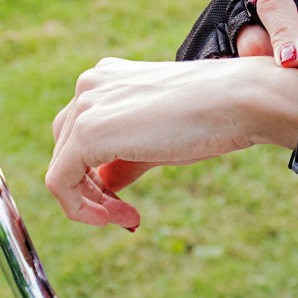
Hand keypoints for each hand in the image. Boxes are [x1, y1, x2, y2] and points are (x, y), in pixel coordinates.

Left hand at [47, 57, 276, 227]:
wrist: (238, 101)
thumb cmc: (210, 116)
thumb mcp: (156, 140)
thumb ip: (123, 161)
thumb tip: (104, 188)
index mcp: (106, 79)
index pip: (79, 136)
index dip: (97, 180)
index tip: (127, 205)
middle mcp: (89, 85)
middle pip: (66, 152)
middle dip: (94, 194)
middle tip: (128, 216)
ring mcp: (85, 106)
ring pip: (61, 169)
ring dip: (90, 204)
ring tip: (127, 217)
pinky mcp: (87, 133)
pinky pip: (60, 183)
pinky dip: (80, 209)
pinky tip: (116, 218)